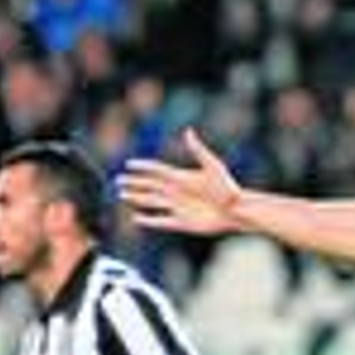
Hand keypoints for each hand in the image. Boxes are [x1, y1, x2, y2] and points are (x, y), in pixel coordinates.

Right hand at [119, 128, 242, 235]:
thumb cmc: (228, 188)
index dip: (143, 167)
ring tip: (122, 194)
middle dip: (134, 182)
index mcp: (181, 177)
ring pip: (152, 202)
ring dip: (137, 198)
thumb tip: (188, 131)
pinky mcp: (182, 223)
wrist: (236, 211)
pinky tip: (136, 217)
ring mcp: (178, 207)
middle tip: (118, 180)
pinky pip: (161, 221)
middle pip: (150, 186)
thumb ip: (198, 150)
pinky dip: (149, 220)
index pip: (157, 170)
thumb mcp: (212, 167)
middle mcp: (177, 192)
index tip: (128, 164)